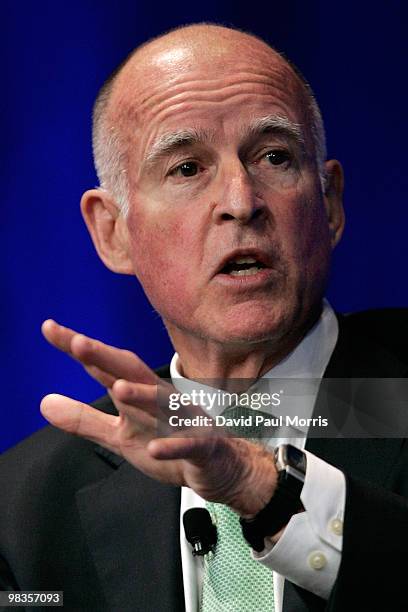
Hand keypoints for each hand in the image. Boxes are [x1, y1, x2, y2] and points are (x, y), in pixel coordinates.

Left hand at [40, 320, 277, 516]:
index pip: (105, 366)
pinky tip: (156, 449)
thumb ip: (84, 419)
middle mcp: (159, 399)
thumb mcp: (119, 434)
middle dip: (106, 357)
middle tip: (77, 342)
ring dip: (142, 396)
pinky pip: (188, 444)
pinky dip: (173, 445)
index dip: (80, 349)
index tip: (49, 328)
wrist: (219, 465)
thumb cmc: (167, 442)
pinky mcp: (202, 445)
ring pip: (163, 404)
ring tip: (118, 389)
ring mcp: (183, 419)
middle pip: (132, 372)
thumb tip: (44, 402)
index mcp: (138, 394)